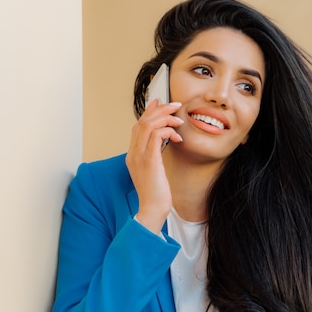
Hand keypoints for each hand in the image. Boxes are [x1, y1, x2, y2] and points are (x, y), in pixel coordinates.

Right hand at [125, 99, 182, 233]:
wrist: (152, 208)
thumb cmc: (156, 193)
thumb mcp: (153, 170)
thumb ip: (154, 155)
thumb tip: (163, 141)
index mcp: (132, 155)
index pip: (137, 127)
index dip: (148, 112)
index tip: (159, 103)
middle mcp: (133, 153)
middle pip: (142, 122)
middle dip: (159, 110)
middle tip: (175, 105)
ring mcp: (139, 156)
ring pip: (148, 125)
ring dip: (166, 118)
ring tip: (178, 119)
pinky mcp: (149, 160)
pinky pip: (156, 136)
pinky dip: (167, 131)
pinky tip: (177, 137)